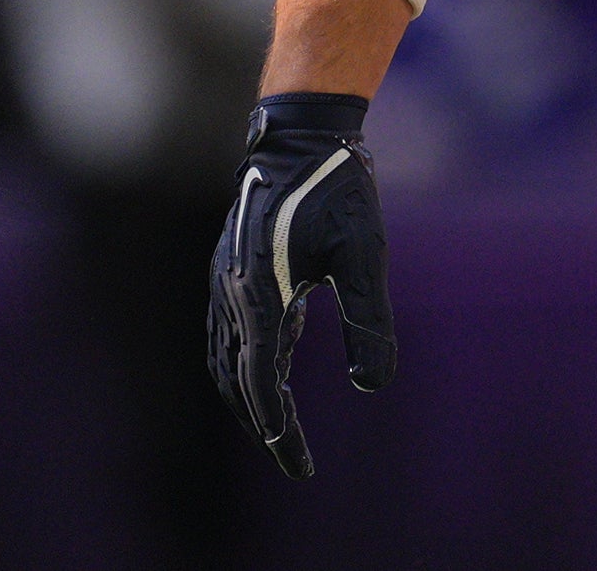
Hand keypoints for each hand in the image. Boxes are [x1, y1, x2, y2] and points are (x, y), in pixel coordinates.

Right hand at [208, 93, 395, 477]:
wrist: (301, 134)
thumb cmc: (337, 190)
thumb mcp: (364, 254)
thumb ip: (369, 320)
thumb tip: (372, 387)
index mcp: (258, 297)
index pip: (261, 384)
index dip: (279, 429)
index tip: (298, 463)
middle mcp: (230, 295)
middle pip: (236, 382)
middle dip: (264, 424)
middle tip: (295, 458)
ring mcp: (225, 281)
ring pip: (227, 359)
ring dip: (250, 397)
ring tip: (282, 427)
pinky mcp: (231, 268)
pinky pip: (231, 331)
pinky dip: (248, 362)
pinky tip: (279, 365)